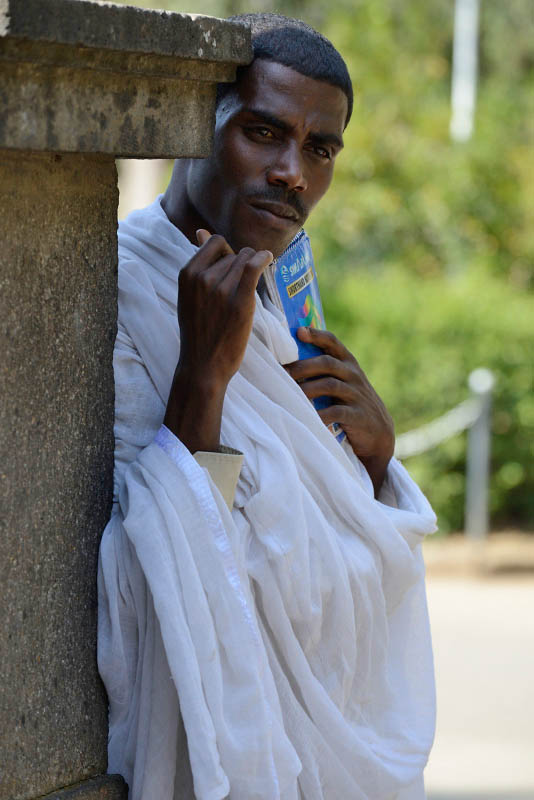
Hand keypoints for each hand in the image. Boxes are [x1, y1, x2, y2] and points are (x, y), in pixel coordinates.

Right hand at [164, 229, 272, 452]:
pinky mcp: (240, 301)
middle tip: (237, 291)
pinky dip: (265, 259)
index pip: (215, 242)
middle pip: (234, 253)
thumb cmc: (199, 330)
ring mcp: (221, 289)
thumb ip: (198, 262)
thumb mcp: (190, 294)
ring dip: (251, 271)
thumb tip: (200, 230)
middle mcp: (202, 277)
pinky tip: (269, 259)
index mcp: (187, 273)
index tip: (231, 269)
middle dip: (240, 266)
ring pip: (246, 261)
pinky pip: (255, 267)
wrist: (203, 365)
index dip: (227, 252)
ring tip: (244, 294)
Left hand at [285, 327, 394, 495]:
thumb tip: (287, 362)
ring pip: (329, 385)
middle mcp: (353, 375)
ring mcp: (357, 394)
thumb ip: (325, 370)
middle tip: (282, 372)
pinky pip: (336, 412)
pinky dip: (320, 414)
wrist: (379, 433)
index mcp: (348, 363)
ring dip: (307, 389)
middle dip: (302, 366)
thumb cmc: (351, 403)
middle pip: (326, 363)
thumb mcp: (344, 382)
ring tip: (289, 395)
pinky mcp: (358, 415)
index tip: (299, 332)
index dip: (317, 335)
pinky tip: (307, 417)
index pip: (332, 342)